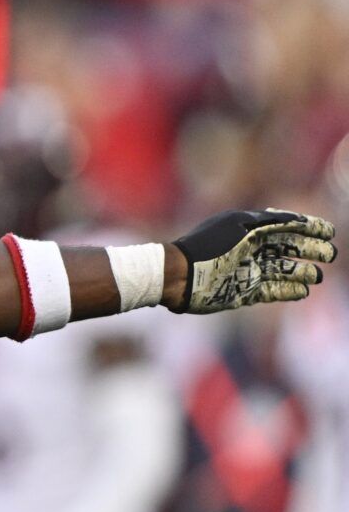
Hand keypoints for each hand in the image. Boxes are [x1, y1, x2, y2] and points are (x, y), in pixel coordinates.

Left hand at [170, 208, 336, 313]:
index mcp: (250, 230)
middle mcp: (251, 250)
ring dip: (303, 273)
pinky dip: (288, 291)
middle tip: (331, 254)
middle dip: (311, 250)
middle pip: (288, 249)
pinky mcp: (244, 291)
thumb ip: (268, 222)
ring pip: (283, 271)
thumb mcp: (238, 227)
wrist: (180, 276)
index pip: (285, 227)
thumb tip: (296, 219)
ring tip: (318, 276)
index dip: (308, 228)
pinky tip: (304, 291)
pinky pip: (272, 291)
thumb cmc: (208, 247)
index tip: (328, 231)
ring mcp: (249, 271)